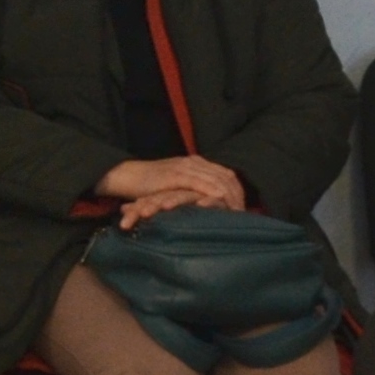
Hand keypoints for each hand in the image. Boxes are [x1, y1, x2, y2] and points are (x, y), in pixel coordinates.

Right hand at [96, 156, 246, 230]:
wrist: (130, 176)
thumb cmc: (152, 185)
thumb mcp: (178, 184)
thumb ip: (193, 189)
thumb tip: (211, 203)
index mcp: (197, 163)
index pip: (226, 174)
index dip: (237, 190)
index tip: (244, 206)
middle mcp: (194, 162)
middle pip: (225, 176)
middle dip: (237, 194)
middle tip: (245, 212)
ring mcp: (185, 167)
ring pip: (215, 178)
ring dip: (229, 195)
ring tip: (237, 210)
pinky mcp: (175, 175)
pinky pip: (198, 182)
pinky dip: (211, 191)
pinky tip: (220, 199)